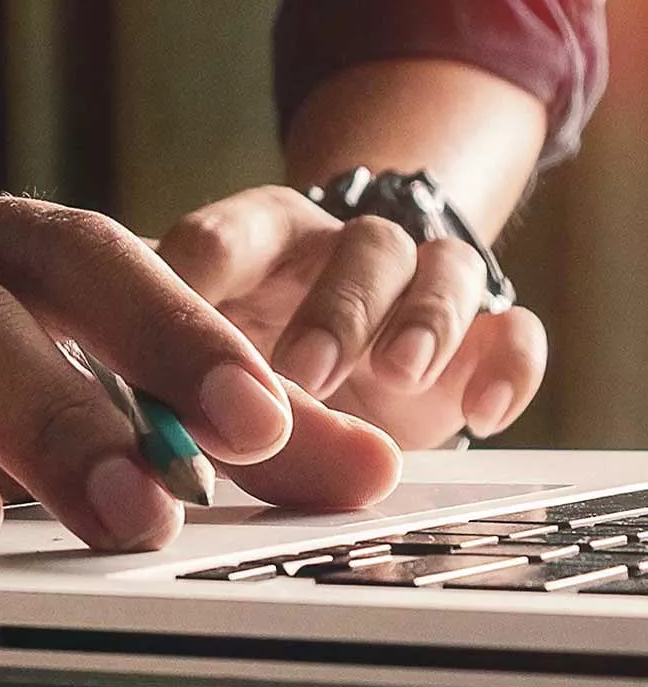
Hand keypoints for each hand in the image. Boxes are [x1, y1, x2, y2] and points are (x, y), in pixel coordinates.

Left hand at [157, 185, 546, 449]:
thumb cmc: (234, 355)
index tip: (193, 325)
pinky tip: (480, 411)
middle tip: (305, 373)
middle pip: (359, 245)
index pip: (229, 236)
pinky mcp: (474, 343)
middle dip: (334, 310)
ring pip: (443, 267)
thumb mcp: (194, 373)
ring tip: (396, 374)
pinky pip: (513, 331)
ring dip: (423, 319)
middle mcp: (339, 252)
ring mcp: (414, 291)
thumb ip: (182, 400)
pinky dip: (506, 365)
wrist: (324, 362)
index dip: (211, 276)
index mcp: (254, 240)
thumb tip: (173, 449)